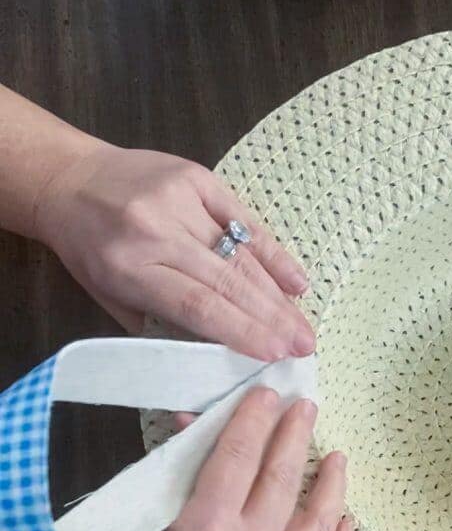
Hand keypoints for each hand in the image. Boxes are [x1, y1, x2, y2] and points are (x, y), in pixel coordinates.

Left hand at [35, 143, 314, 360]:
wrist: (68, 179)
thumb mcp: (111, 296)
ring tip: (302, 324)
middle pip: (227, 281)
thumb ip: (160, 323)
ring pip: (240, 254)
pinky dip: (273, 252)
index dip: (241, 330)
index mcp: (129, 268)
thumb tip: (218, 352)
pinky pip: (243, 219)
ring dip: (277, 294)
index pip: (197, 305)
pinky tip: (296, 280)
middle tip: (305, 345)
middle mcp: (156, 231)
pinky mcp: (196, 177)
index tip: (275, 354)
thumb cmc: (88, 249)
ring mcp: (178, 199)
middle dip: (272, 318)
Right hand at [61, 389, 354, 530]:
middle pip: (284, 479)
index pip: (240, 454)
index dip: (256, 416)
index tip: (268, 394)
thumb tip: (198, 420)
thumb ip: (176, 471)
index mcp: (203, 529)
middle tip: (306, 407)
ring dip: (332, 485)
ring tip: (337, 458)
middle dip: (296, 434)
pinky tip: (346, 524)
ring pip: (320, 525)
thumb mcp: (142, 524)